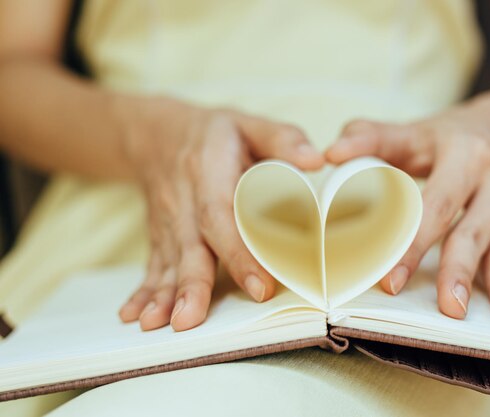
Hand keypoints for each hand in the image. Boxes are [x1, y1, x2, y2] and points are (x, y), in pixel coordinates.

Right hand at [117, 98, 323, 330]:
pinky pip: (151, 264)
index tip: (260, 285)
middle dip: (191, 285)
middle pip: (188, 246)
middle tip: (191, 320)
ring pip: (167, 261)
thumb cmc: (215, 133)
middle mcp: (183, 200)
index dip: (239, 251)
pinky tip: (134, 317)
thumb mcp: (248, 123)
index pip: (222, 214)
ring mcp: (167, 221)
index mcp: (208, 171)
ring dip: (164, 296)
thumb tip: (317, 160)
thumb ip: (282, 139)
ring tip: (162, 325)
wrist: (158, 134)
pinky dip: (143, 292)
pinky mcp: (160, 235)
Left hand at [325, 104, 489, 324]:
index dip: (412, 242)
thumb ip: (373, 138)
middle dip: (459, 271)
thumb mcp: (417, 130)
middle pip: (474, 232)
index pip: (435, 205)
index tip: (390, 277)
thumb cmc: (452, 136)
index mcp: (467, 156)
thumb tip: (331, 152)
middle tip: (447, 308)